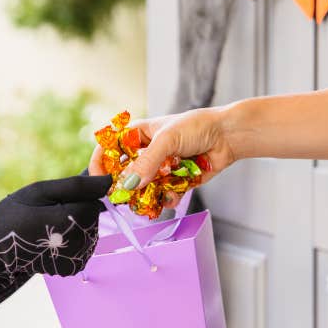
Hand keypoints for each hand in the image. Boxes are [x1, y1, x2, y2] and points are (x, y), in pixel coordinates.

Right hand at [2, 173, 112, 275]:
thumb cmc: (13, 216)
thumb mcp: (40, 191)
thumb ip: (77, 185)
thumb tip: (109, 180)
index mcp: (75, 220)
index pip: (94, 197)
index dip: (75, 194)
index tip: (53, 199)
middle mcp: (82, 242)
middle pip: (92, 214)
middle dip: (75, 208)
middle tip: (45, 213)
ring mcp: (80, 258)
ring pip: (88, 227)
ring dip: (73, 222)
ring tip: (46, 226)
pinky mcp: (75, 266)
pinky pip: (82, 241)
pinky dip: (71, 236)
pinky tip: (50, 238)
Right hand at [88, 108, 234, 206]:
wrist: (227, 136)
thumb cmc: (196, 127)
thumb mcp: (166, 140)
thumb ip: (146, 163)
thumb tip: (128, 185)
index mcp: (137, 135)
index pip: (109, 148)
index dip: (101, 163)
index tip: (99, 180)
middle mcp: (146, 153)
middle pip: (124, 174)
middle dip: (125, 186)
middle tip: (126, 196)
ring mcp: (160, 169)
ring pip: (142, 189)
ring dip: (146, 197)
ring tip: (151, 200)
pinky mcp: (174, 182)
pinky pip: (162, 196)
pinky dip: (166, 199)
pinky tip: (173, 194)